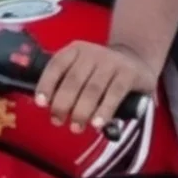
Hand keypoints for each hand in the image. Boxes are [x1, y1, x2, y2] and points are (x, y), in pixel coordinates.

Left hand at [34, 41, 156, 132]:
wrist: (136, 60)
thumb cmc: (100, 72)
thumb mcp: (82, 69)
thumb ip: (66, 82)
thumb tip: (46, 105)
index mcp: (75, 50)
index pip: (56, 65)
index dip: (46, 84)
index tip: (41, 103)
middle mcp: (92, 53)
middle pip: (73, 80)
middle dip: (62, 103)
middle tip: (58, 121)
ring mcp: (111, 62)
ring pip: (92, 89)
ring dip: (82, 111)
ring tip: (76, 127)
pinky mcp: (129, 74)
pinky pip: (114, 94)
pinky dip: (104, 110)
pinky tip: (97, 124)